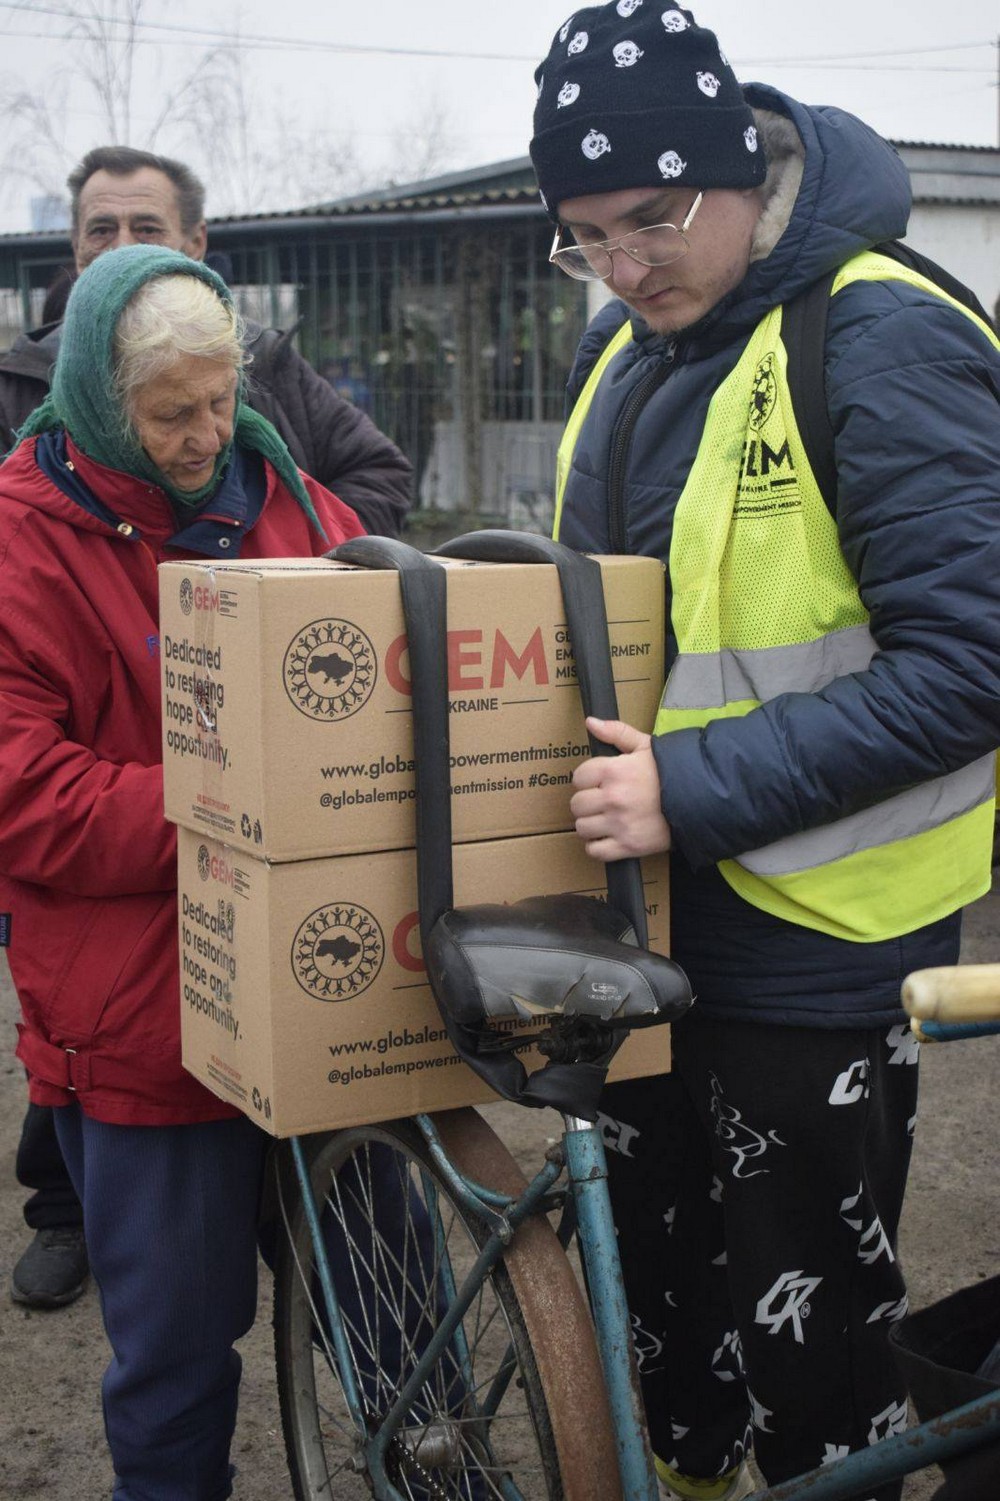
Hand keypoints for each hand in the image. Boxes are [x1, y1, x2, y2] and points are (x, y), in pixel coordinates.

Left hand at [570, 717, 671, 862]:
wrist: (700, 800)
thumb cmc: (672, 772)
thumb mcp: (645, 745)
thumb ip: (616, 732)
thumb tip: (591, 722)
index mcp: (614, 771)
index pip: (579, 777)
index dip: (587, 780)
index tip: (598, 782)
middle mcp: (613, 798)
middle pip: (577, 805)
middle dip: (587, 803)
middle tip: (601, 802)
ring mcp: (619, 824)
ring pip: (582, 828)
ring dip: (590, 825)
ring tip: (603, 820)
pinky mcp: (628, 846)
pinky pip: (595, 851)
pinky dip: (597, 847)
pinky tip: (607, 838)